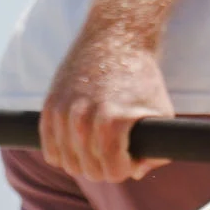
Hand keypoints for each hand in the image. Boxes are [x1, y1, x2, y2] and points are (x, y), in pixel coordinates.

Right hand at [40, 27, 174, 182]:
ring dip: (84, 162)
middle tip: (114, 153)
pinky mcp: (49, 107)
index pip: (114, 171)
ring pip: (69, 164)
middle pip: (91, 171)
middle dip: (106, 167)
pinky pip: (49, 150)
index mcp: (112, 121)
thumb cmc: (141, 77)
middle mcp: (84, 118)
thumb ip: (156, 149)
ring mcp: (63, 113)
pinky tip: (76, 146)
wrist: (115, 37)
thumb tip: (137, 172)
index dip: (125, 169)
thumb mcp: (161, 112)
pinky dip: (62, 154)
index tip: (130, 159)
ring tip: (97, 149)